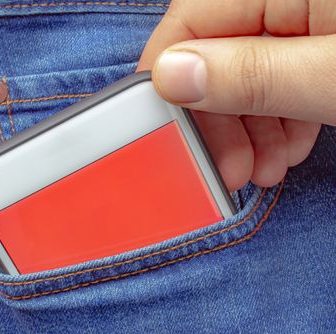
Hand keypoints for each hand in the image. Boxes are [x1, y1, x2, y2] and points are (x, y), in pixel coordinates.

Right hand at [138, 0, 335, 190]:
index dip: (169, 79)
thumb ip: (253, 74)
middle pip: (217, 51)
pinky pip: (278, 73)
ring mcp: (304, 16)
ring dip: (246, 128)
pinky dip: (277, 115)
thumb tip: (170, 76)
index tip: (164, 132)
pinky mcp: (319, 38)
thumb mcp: (333, 77)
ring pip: (245, 70)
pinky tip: (285, 147)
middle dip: (217, 118)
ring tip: (262, 168)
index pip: (192, 20)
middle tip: (224, 167)